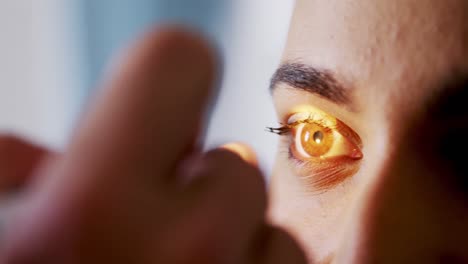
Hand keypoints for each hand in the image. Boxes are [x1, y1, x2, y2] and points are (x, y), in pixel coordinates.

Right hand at [0, 28, 306, 263]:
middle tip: (148, 230)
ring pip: (270, 219)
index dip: (165, 77)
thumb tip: (54, 153)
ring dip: (226, 237)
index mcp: (94, 206)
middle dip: (193, 185)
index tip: (162, 102)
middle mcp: (188, 247)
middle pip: (235, 157)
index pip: (176, 60)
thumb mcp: (0, 225)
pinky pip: (289, 262)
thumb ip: (23, 168)